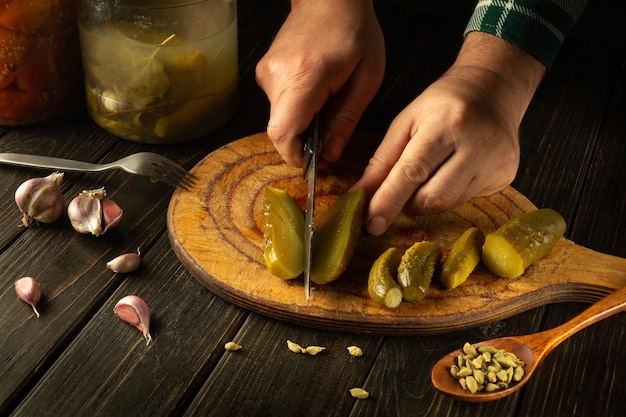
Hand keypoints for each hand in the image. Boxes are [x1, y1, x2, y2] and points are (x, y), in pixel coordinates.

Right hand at [255, 0, 384, 166]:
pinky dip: (296, 110)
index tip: (314, 163)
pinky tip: (315, 94)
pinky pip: (277, 105)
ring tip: (325, 104)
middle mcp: (277, 76)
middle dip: (303, 142)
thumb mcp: (366, 79)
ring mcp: (266, 74)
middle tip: (329, 135)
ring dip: (301, 124)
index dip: (296, 156)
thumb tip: (330, 155)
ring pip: (278, 120)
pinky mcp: (264, 73)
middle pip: (279, 130)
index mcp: (304, 76)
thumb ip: (346, 120)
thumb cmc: (354, 32)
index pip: (284, 132)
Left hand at [353, 32, 545, 234]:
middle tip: (399, 191)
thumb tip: (360, 195)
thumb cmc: (443, 102)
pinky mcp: (506, 176)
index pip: (412, 172)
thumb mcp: (406, 121)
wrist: (494, 87)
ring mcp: (496, 162)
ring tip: (428, 174)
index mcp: (447, 123)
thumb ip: (382, 160)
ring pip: (449, 203)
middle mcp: (477, 144)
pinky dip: (449, 193)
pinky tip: (453, 170)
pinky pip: (466, 199)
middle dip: (408, 203)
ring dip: (427, 199)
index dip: (389, 201)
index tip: (372, 223)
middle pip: (434, 197)